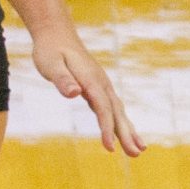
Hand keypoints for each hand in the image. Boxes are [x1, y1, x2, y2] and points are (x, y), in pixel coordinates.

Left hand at [6, 0, 142, 156]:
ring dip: (128, 130)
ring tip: (139, 150)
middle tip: (136, 154)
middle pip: (115, 112)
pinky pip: (112, 107)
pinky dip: (120, 121)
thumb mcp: (50, 63)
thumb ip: (62, 79)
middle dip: (126, 134)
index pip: (102, 108)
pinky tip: (125, 134)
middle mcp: (101, 83)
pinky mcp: (98, 87)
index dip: (106, 128)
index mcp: (90, 80)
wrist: (56, 34)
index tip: (109, 148)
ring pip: (117, 110)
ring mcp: (102, 84)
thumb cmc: (50, 50)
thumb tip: (75, 93)